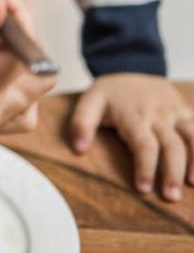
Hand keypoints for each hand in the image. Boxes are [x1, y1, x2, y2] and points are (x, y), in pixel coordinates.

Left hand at [70, 73, 193, 200]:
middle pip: (172, 147)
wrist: (131, 64)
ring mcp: (176, 112)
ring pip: (193, 137)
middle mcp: (159, 115)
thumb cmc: (110, 92)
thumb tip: (79, 149)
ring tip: (193, 184)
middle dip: (172, 173)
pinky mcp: (187, 111)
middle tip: (170, 198)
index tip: (143, 189)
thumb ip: (81, 123)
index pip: (144, 145)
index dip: (145, 168)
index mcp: (134, 116)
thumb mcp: (90, 101)